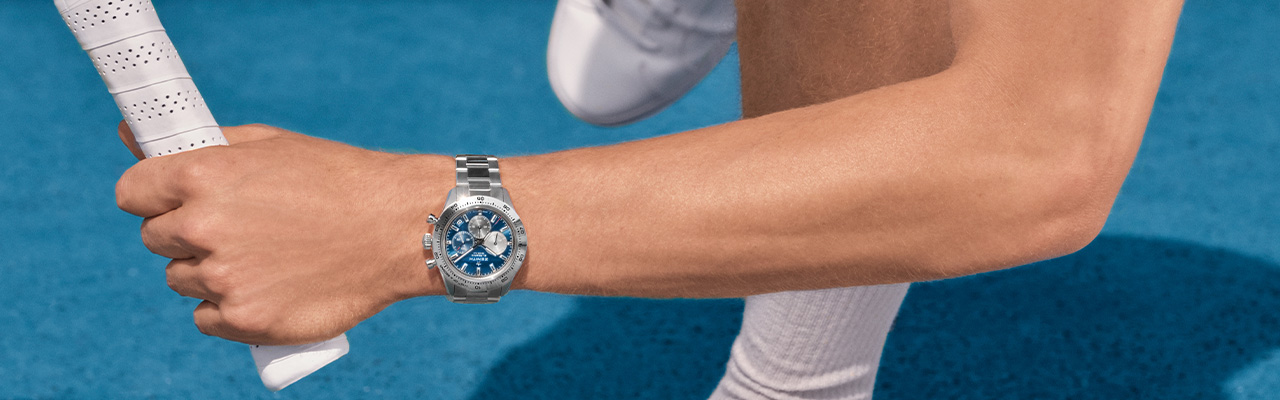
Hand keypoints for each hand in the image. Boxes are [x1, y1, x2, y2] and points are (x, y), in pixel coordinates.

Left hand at [115, 122, 450, 344]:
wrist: (399, 227)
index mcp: (203, 176)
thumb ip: (199, 144)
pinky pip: (206, 318)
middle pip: (155, 239)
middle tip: (238, 227)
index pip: (132, 192)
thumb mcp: (269, 144)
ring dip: (208, 271)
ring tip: (263, 256)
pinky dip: (228, 308)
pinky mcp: (245, 319)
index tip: (174, 200)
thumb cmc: (337, 180)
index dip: (154, 195)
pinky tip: (266, 287)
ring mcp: (223, 278)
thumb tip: (129, 136)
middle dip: (187, 233)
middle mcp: (204, 227)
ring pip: (181, 279)